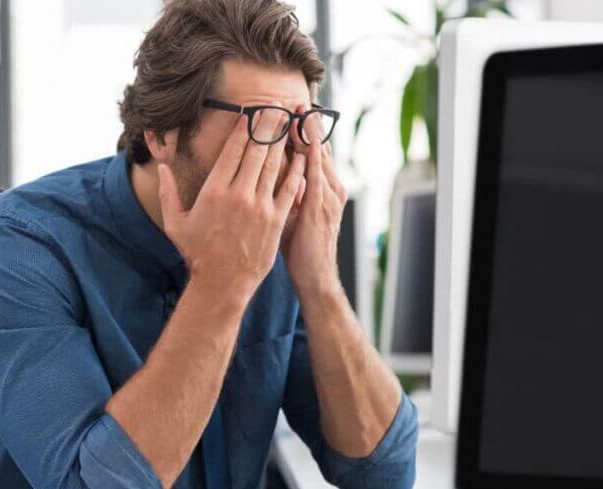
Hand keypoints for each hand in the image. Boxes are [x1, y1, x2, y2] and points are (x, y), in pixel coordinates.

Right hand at [158, 113, 302, 302]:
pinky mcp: (276, 219)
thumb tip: (161, 167)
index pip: (233, 149)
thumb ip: (168, 192)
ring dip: (283, 142)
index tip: (251, 112)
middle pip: (257, 150)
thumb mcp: (175, 222)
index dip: (244, 127)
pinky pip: (289, 188)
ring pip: (275, 165)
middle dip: (268, 126)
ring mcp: (260, 206)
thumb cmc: (197, 253)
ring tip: (290, 123)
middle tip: (276, 107)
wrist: (222, 283)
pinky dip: (296, 170)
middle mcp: (239, 194)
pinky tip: (302, 156)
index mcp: (214, 190)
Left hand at [282, 107, 347, 296]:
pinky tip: (305, 141)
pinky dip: (310, 157)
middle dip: (308, 123)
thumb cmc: (301, 248)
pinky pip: (315, 176)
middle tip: (298, 98)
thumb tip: (272, 173)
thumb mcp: (295, 214)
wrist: (315, 277)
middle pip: (317, 148)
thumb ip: (288, 191)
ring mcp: (328, 197)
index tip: (293, 109)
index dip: (304, 130)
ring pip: (318, 157)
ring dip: (310, 133)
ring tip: (302, 109)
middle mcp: (330, 188)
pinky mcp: (320, 208)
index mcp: (324, 188)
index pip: (313, 151)